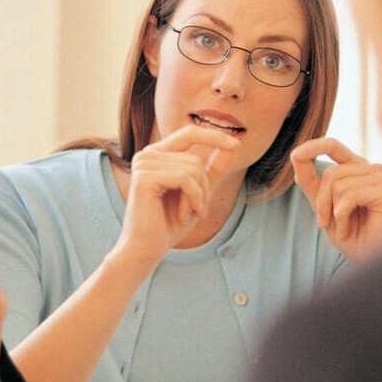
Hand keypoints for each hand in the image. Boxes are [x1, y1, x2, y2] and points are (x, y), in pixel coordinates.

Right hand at [117, 124, 239, 268]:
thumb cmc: (169, 223)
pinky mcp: (144, 177)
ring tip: (188, 213)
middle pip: (194, 157)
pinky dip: (193, 199)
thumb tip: (233, 145)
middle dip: (203, 186)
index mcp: (157, 155)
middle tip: (198, 208)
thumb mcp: (199, 193)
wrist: (147, 249)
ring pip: (192, 168)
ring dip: (198, 195)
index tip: (237, 143)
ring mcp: (144, 164)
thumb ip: (213, 169)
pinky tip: (184, 215)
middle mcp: (147, 155)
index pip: (189, 133)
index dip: (213, 135)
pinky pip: (184, 179)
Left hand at [290, 137, 381, 262]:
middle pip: (330, 173)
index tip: (295, 155)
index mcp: (356, 167)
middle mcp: (371, 169)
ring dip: (332, 211)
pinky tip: (350, 229)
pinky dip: (342, 216)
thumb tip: (295, 154)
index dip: (313, 146)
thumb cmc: (349, 232)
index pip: (333, 145)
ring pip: (338, 184)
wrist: (367, 259)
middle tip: (325, 222)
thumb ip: (310, 180)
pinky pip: (349, 196)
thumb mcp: (322, 204)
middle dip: (321, 201)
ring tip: (342, 226)